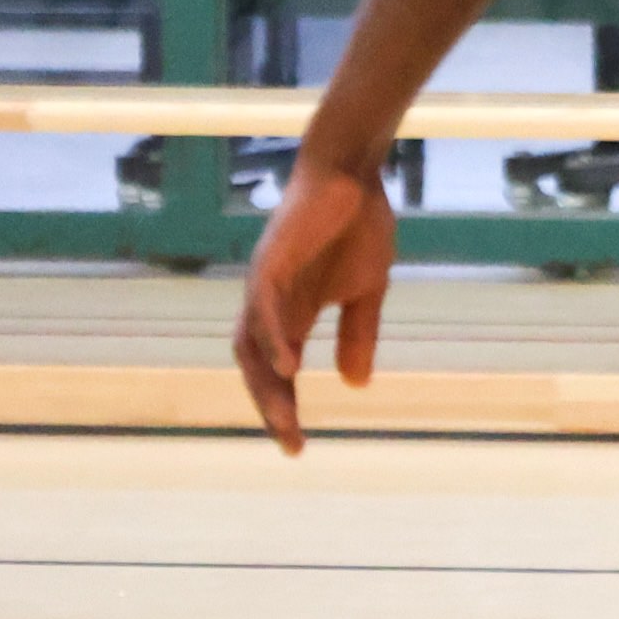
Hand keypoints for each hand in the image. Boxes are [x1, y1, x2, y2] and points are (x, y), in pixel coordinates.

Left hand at [233, 155, 395, 452]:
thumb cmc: (357, 224)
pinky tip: (289, 366)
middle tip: (291, 441)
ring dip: (266, 382)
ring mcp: (267, 283)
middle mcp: (270, 303)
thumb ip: (358, 333)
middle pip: (256, 366)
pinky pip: (264, 309)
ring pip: (252, 344)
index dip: (283, 407)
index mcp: (292, 311)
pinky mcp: (272, 261)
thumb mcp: (366, 290)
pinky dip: (272, 340)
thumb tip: (355, 384)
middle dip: (270, 406)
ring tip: (284, 415)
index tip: (297, 446)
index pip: (278, 371)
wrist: (351, 172)